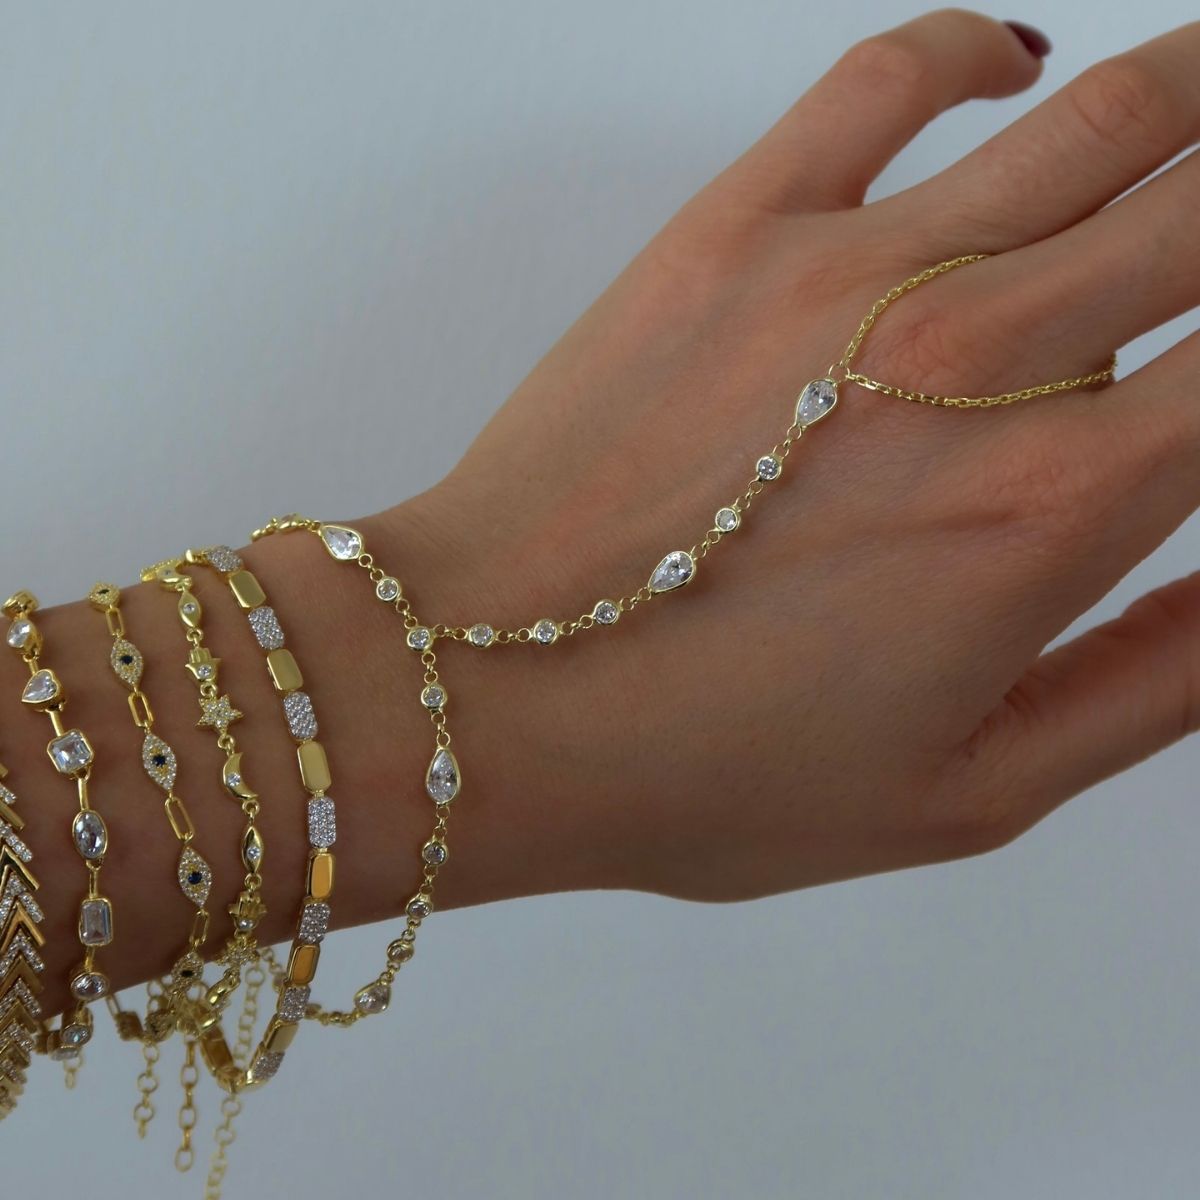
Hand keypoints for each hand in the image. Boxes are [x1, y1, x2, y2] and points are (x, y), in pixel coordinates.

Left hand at [383, 10, 1199, 902]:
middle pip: (1199, 211)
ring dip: (1187, 92)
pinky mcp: (734, 233)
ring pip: (1090, 124)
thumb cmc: (702, 766)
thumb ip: (1150, 685)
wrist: (491, 690)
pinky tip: (1016, 68)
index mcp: (1050, 510)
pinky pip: (886, 81)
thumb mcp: (964, 791)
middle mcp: (977, 365)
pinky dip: (974, 50)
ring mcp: (848, 276)